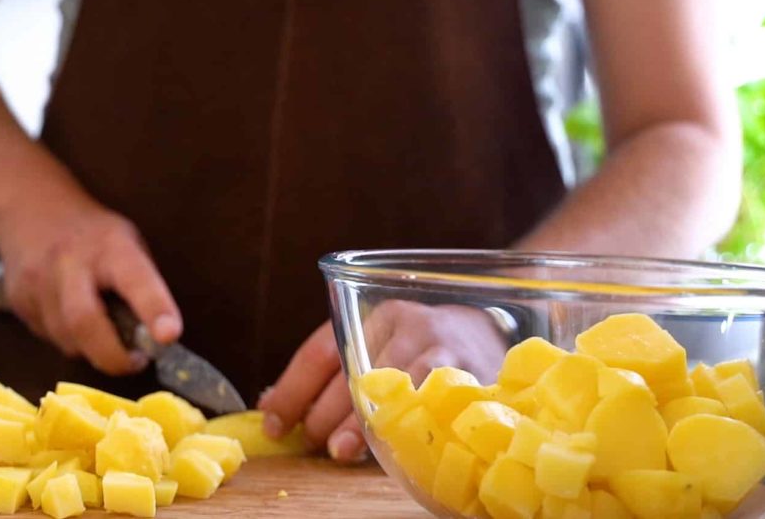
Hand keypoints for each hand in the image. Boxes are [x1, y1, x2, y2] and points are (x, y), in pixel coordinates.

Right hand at [0, 198, 181, 374]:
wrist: (30, 209)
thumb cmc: (94, 234)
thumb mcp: (128, 243)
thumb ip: (142, 285)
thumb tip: (156, 337)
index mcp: (110, 246)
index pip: (135, 279)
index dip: (154, 309)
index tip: (169, 336)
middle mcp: (69, 262)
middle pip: (85, 321)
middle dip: (113, 356)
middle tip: (135, 363)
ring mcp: (37, 283)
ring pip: (66, 339)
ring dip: (92, 350)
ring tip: (106, 336)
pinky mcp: (18, 302)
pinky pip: (50, 338)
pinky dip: (70, 340)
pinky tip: (73, 321)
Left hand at [259, 301, 508, 463]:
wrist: (492, 334)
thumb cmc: (422, 348)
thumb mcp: (377, 346)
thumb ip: (330, 372)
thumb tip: (272, 405)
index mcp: (372, 314)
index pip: (320, 351)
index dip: (291, 391)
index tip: (273, 424)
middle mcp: (405, 323)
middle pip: (349, 373)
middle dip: (323, 414)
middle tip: (311, 442)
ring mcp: (439, 347)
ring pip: (387, 389)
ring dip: (359, 425)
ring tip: (340, 450)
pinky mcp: (468, 373)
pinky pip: (428, 404)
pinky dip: (404, 428)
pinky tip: (390, 445)